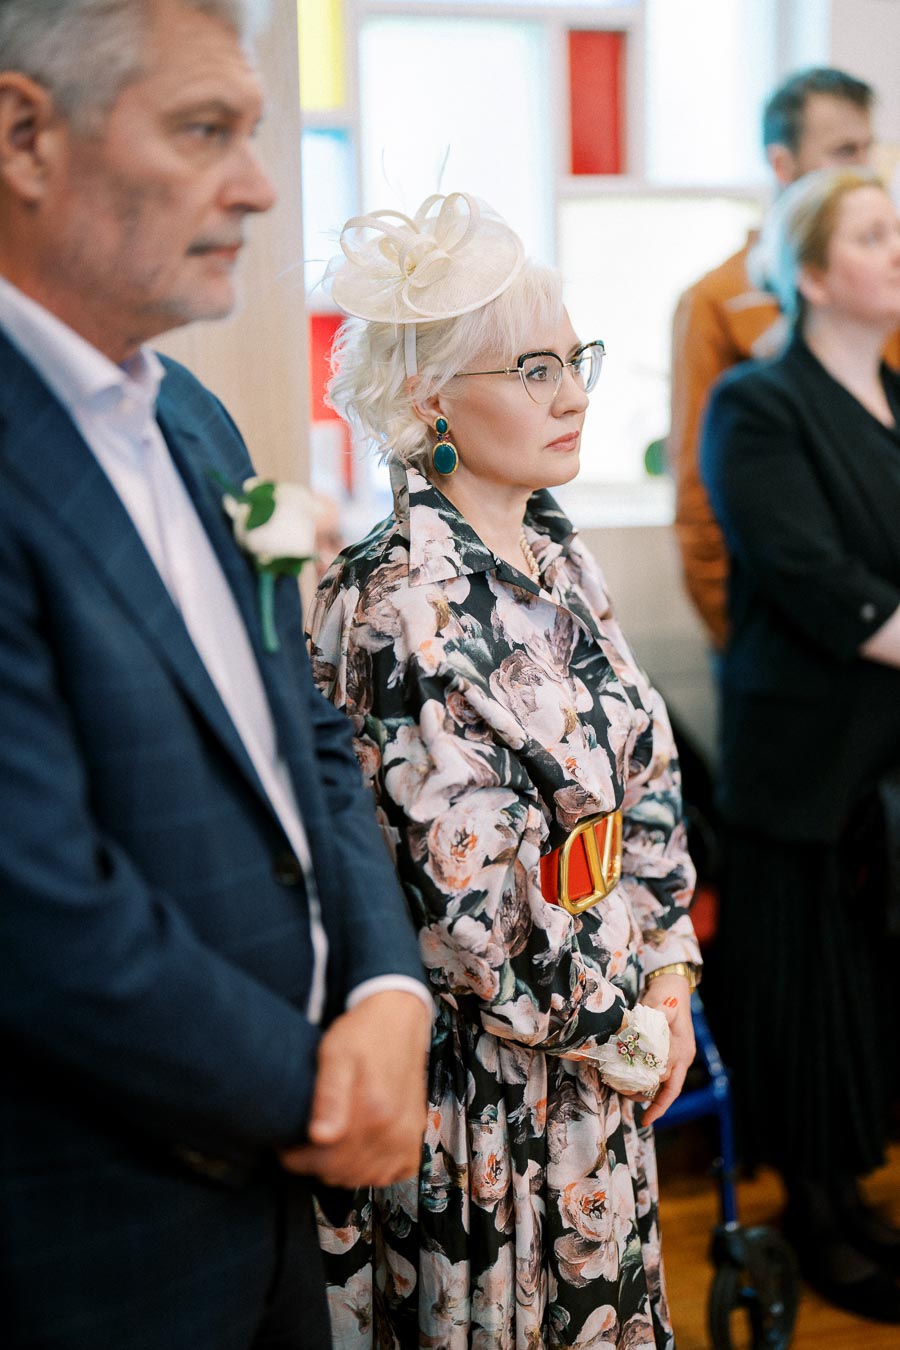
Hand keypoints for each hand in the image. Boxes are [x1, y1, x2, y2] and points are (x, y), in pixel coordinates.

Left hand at [279, 991, 430, 1187]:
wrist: (398, 1019)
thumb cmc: (363, 1034)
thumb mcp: (335, 1054)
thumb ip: (329, 1096)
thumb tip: (320, 1137)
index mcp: (374, 1110)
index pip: (326, 1160)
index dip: (298, 1159)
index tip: (285, 1145)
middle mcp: (395, 1130)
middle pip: (343, 1173)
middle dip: (315, 1164)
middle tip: (302, 1143)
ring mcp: (408, 1136)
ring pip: (365, 1178)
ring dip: (340, 1170)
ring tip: (325, 1146)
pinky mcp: (416, 1136)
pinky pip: (392, 1174)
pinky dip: (372, 1172)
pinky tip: (357, 1152)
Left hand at [637, 974, 694, 1125]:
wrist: (672, 988)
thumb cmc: (666, 995)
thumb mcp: (662, 1003)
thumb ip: (658, 1013)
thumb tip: (653, 1020)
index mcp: (683, 1049)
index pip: (668, 1077)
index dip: (656, 1093)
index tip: (642, 1106)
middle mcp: (683, 1058)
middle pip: (668, 1087)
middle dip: (649, 1097)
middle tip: (625, 1098)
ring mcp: (678, 1058)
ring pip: (665, 1086)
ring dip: (648, 1094)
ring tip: (627, 1098)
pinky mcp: (671, 1056)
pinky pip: (662, 1079)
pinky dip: (650, 1087)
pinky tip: (637, 1096)